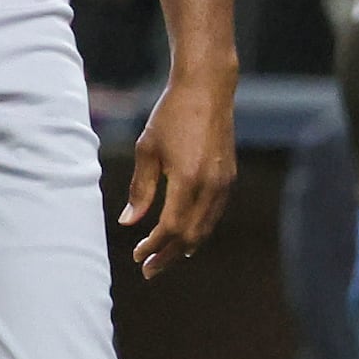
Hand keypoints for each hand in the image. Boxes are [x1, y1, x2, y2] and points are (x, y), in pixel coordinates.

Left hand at [122, 71, 236, 280]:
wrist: (208, 90)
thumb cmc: (172, 115)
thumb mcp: (148, 150)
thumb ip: (141, 189)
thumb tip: (129, 222)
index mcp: (187, 179)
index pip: (171, 227)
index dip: (154, 246)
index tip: (137, 255)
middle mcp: (211, 185)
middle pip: (190, 234)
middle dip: (168, 255)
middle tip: (149, 269)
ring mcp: (224, 182)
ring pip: (206, 227)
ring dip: (185, 245)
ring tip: (167, 257)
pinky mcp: (229, 177)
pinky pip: (214, 213)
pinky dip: (200, 229)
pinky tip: (188, 234)